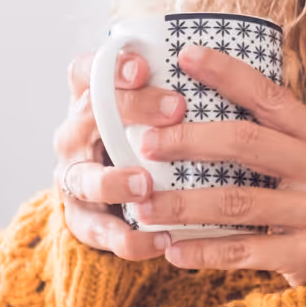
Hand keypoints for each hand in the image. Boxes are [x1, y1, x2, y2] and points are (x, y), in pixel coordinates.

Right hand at [52, 50, 185, 260]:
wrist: (114, 202)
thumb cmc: (145, 144)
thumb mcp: (152, 116)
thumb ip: (173, 95)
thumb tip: (231, 71)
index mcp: (88, 103)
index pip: (85, 72)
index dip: (109, 67)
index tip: (143, 66)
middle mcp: (74, 137)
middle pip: (88, 115)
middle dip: (129, 110)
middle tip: (175, 109)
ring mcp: (74, 180)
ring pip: (84, 178)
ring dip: (114, 181)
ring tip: (146, 185)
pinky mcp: (82, 221)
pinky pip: (100, 232)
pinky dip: (129, 239)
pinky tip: (162, 240)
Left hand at [128, 44, 305, 286]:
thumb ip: (279, 135)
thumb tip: (211, 99)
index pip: (271, 97)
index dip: (227, 73)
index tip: (186, 55)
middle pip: (246, 144)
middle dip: (189, 140)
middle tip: (146, 143)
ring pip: (236, 202)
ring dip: (183, 205)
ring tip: (143, 206)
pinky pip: (243, 252)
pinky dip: (203, 251)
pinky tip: (172, 249)